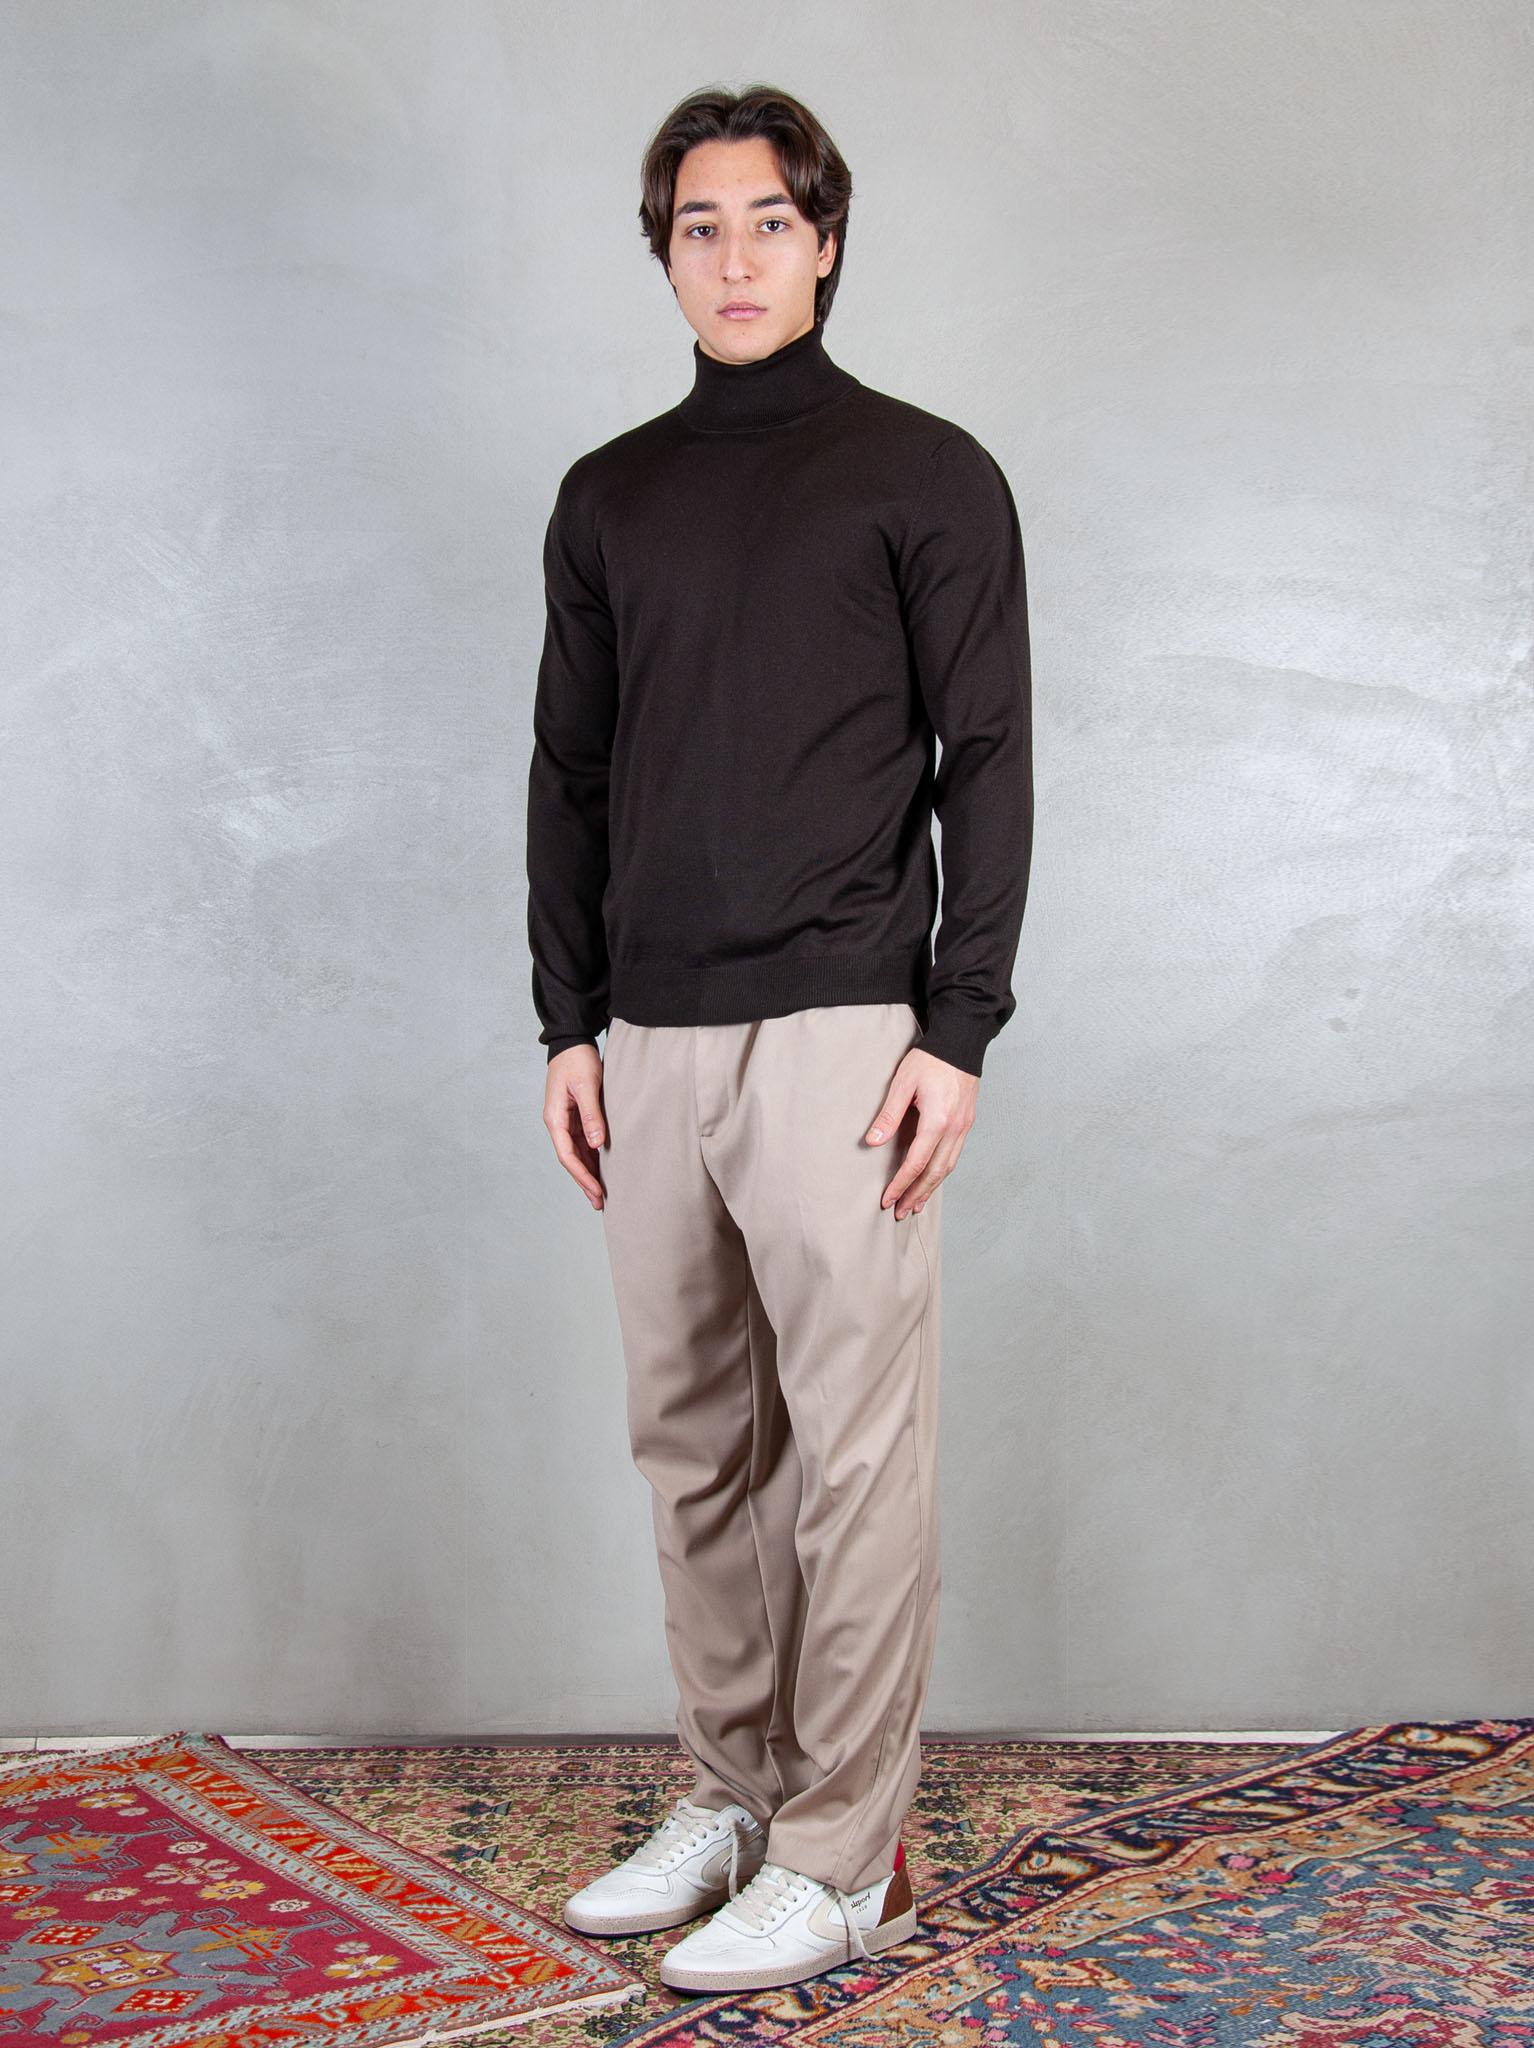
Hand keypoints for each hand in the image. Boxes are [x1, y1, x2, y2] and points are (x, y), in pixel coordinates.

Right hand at [543, 1043, 606, 1209]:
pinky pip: (582, 1143)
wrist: (572, 1042)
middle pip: (570, 1159)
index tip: (596, 1191)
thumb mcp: (587, 1085)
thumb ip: (592, 1114)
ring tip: (601, 1194)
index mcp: (555, 1118)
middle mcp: (558, 1123)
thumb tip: (597, 1144)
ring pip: (577, 1154)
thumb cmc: (577, 1060)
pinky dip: (591, 1158)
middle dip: (584, 1181)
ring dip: (588, 1173)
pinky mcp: (575, 1117)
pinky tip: (601, 1170)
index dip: (582, 1175)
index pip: (567, 1155)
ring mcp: (566, 1121)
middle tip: (599, 1203)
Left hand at [865, 1048, 977, 1219]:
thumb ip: (888, 1115)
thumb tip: (872, 1143)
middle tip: (900, 1212)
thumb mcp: (902, 1083)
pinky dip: (942, 1173)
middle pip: (935, 1173)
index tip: (887, 1200)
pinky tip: (932, 1179)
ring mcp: (964, 1127)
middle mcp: (954, 1129)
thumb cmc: (930, 1059)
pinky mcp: (967, 1123)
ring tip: (915, 1204)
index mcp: (937, 1121)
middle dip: (916, 1195)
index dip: (900, 1185)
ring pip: (948, 1167)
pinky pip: (954, 1156)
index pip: (916, 1163)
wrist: (961, 1042)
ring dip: (930, 1188)